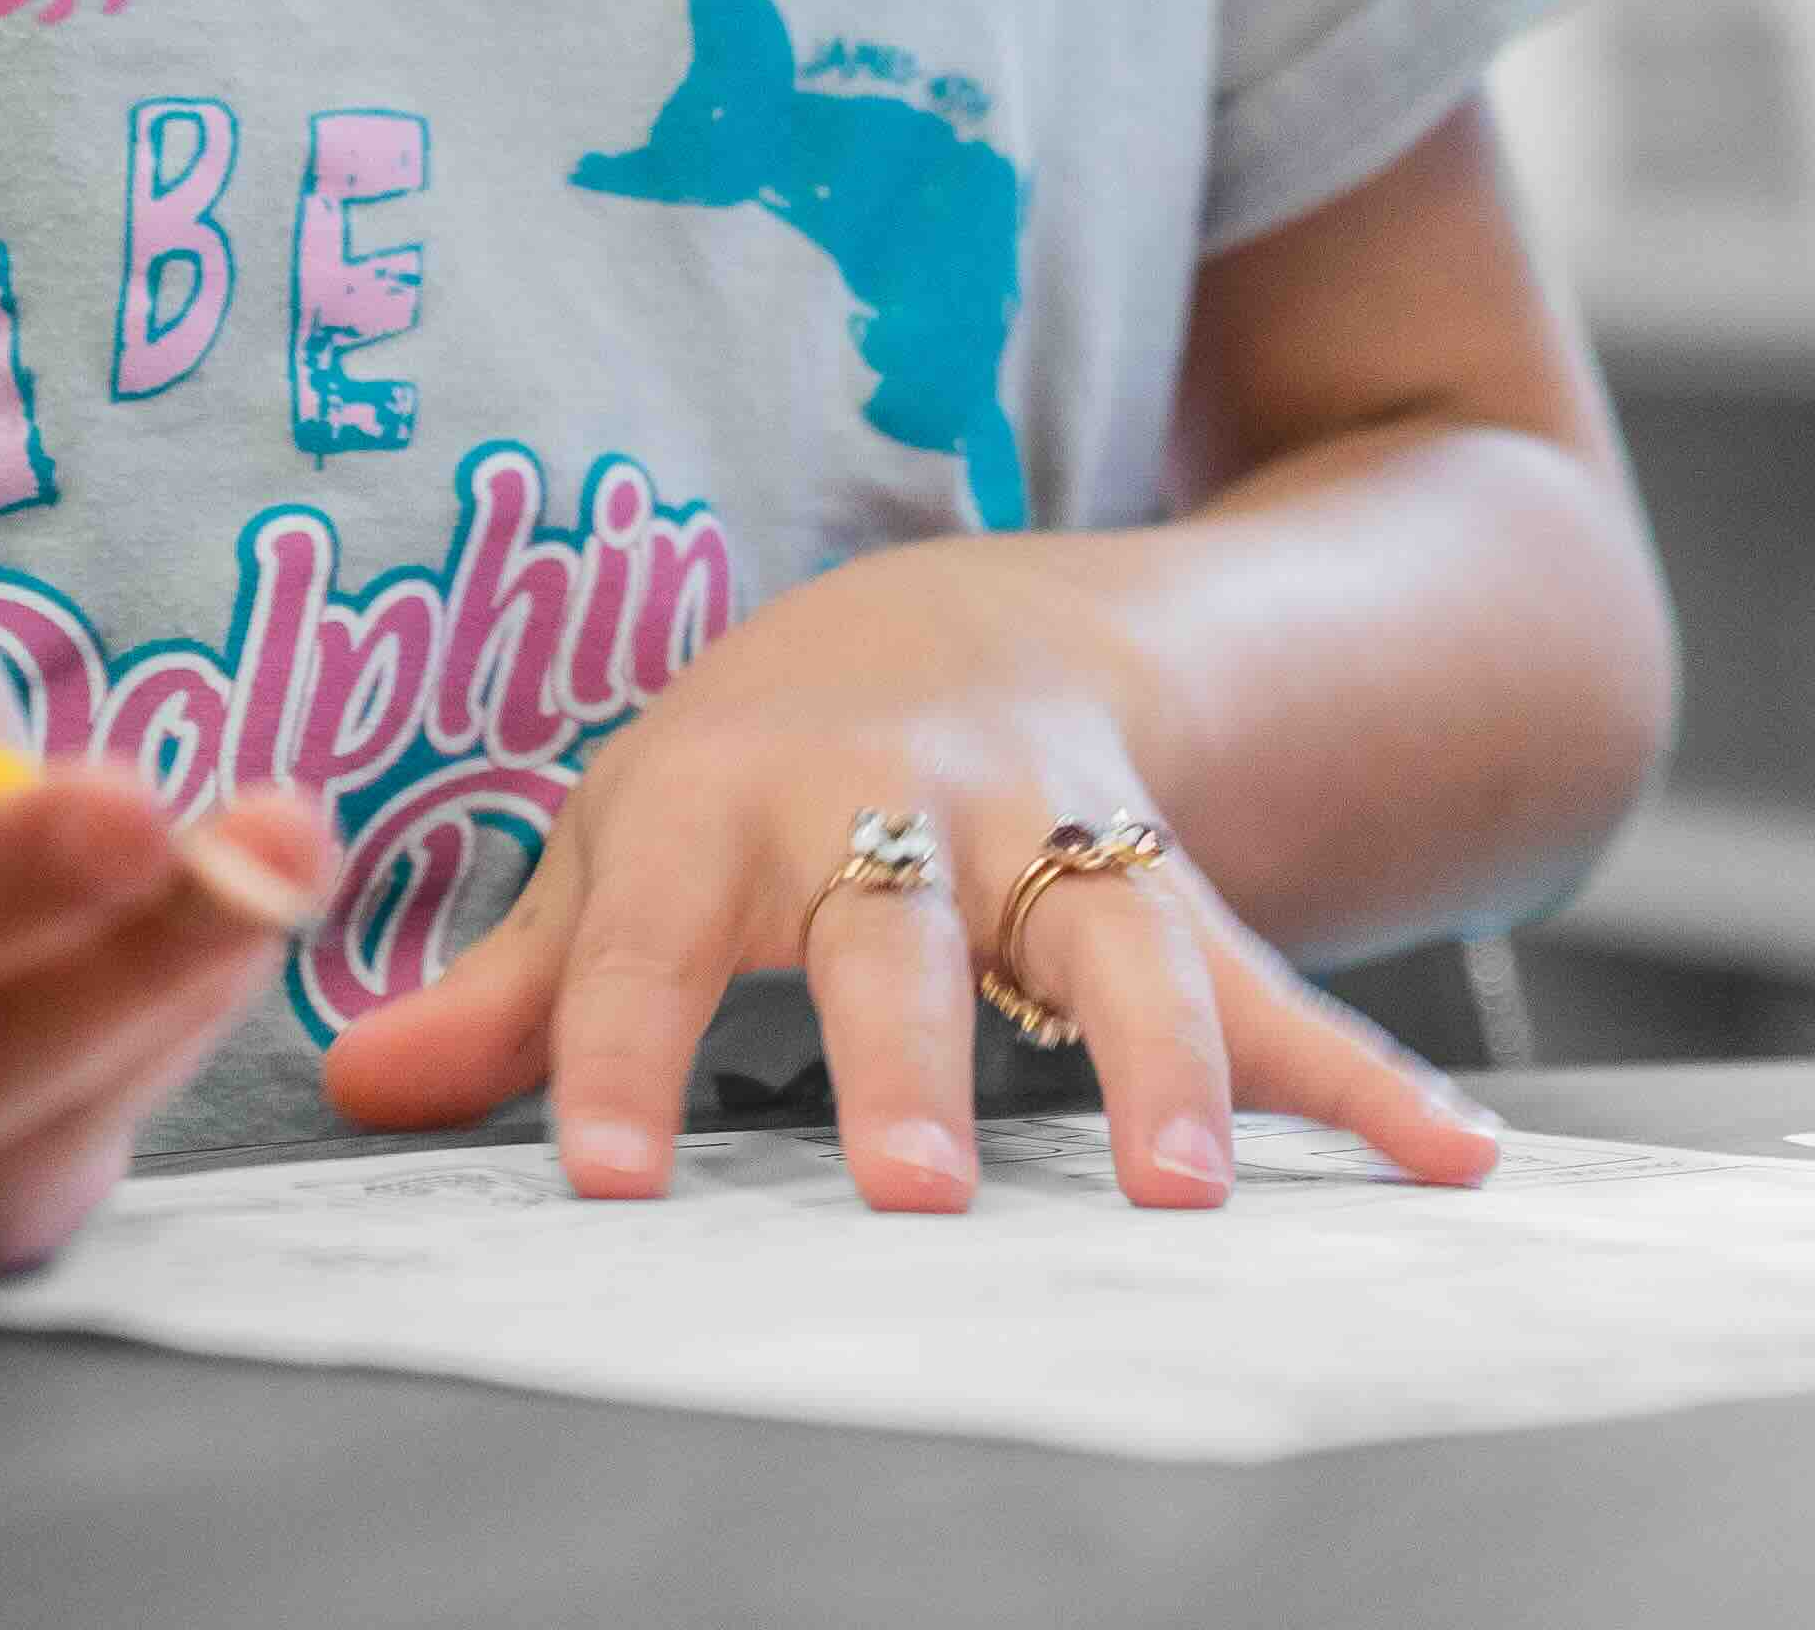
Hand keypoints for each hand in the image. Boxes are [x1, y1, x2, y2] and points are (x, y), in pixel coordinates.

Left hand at [308, 532, 1501, 1212]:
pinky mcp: (1176, 883)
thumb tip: (359, 1090)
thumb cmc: (761, 771)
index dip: (621, 1059)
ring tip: (1188, 1195)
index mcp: (728, 808)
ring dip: (1157, 1068)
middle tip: (912, 1190)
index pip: (652, 947)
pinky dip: (1370, 1077)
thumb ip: (514, 986)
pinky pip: (1276, 981)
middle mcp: (895, 811)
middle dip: (908, 1060)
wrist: (973, 619)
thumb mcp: (622, 842)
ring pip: (1112, 946)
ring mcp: (1052, 839)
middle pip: (897, 938)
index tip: (606, 1183)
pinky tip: (1455, 1166)